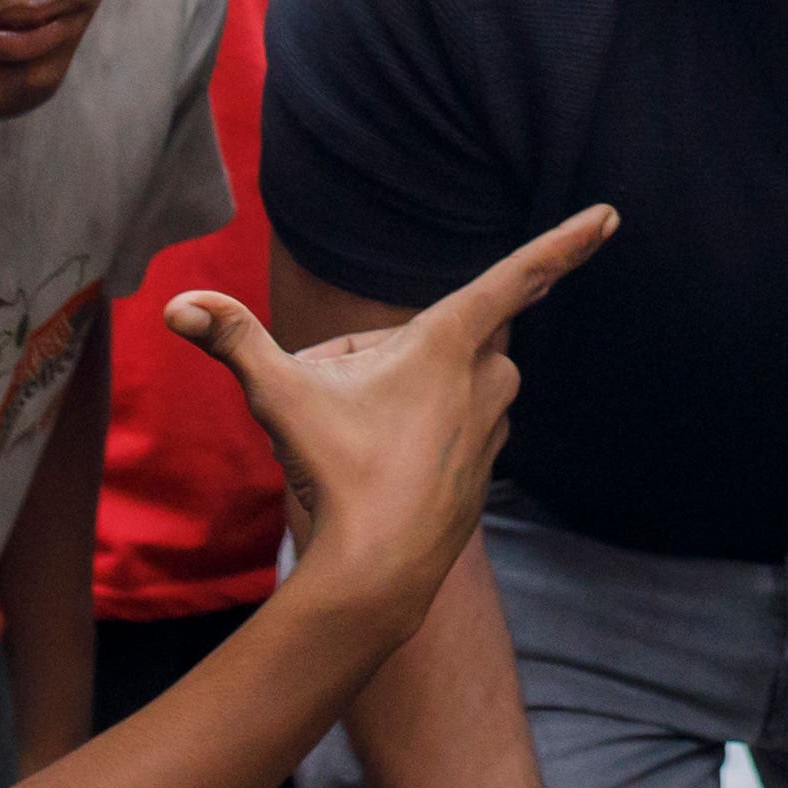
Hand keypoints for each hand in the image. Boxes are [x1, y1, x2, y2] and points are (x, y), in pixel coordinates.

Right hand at [168, 207, 610, 621]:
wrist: (379, 571)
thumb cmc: (338, 472)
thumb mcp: (279, 395)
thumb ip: (233, 341)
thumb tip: (176, 307)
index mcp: (452, 341)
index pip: (517, 274)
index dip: (566, 242)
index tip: (612, 216)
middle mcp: (488, 377)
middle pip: (441, 332)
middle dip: (387, 352)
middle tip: (340, 396)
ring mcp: (493, 425)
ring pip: (441, 382)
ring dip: (400, 393)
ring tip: (358, 437)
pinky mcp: (486, 466)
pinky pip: (446, 426)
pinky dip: (413, 433)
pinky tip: (381, 469)